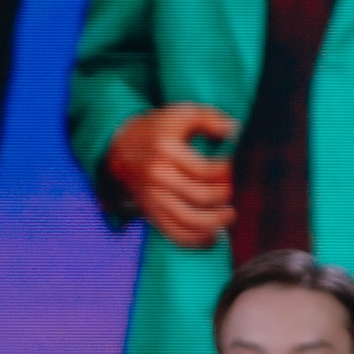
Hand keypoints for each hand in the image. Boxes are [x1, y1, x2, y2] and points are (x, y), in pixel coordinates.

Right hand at [103, 105, 237, 248]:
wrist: (118, 146)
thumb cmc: (157, 129)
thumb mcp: (182, 113)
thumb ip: (211, 119)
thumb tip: (234, 132)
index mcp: (165, 151)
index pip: (205, 170)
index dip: (226, 171)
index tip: (231, 167)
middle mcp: (156, 177)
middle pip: (200, 196)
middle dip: (224, 195)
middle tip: (231, 189)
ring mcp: (151, 197)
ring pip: (188, 221)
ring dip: (215, 222)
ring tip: (229, 215)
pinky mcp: (150, 212)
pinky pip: (174, 233)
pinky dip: (195, 240)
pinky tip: (213, 237)